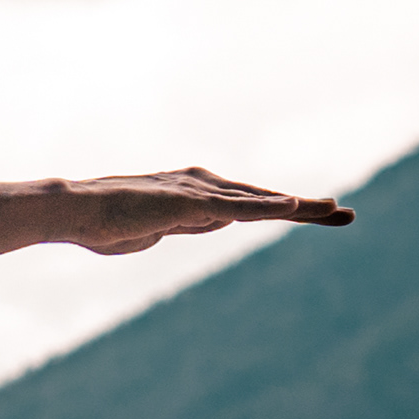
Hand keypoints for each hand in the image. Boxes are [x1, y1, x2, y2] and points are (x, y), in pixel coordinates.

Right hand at [59, 167, 353, 254]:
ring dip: (299, 206)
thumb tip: (209, 222)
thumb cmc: (101, 223)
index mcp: (194, 197)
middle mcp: (201, 186)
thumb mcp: (153, 231)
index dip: (282, 210)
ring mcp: (196, 192)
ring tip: (335, 210)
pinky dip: (266, 206)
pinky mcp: (187, 202)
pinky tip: (294, 206)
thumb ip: (182, 226)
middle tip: (346, 213)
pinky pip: (236, 207)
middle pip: (263, 200)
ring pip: (258, 201)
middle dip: (306, 208)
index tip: (311, 214)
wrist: (73, 212)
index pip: (248, 206)